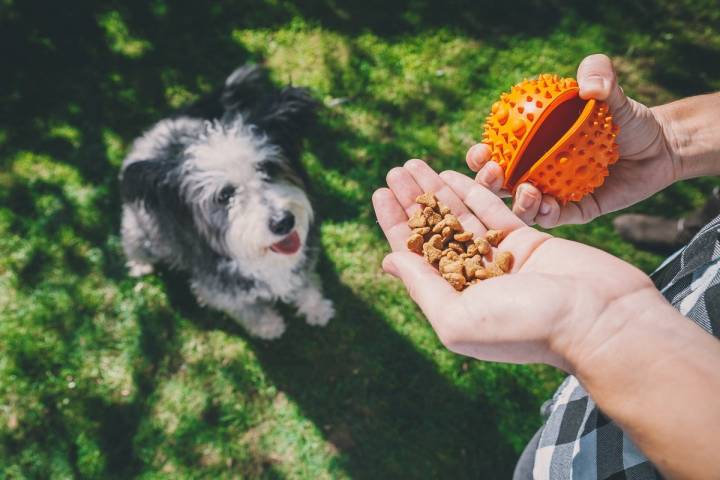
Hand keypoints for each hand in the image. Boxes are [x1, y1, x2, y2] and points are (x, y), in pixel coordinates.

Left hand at [372, 160, 664, 370]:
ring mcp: (503, 259)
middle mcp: (475, 280)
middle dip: (412, 201)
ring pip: (461, 217)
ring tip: (414, 164)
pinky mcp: (531, 242)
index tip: (379, 193)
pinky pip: (494, 212)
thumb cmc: (527, 326)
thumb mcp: (458, 317)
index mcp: (455, 301)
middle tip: (394, 171)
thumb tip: (390, 262)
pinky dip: (473, 192)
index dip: (395, 224)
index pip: (415, 256)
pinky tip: (452, 174)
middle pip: (434, 232)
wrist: (600, 319)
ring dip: (437, 191)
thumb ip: (423, 288)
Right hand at [466, 54, 679, 226]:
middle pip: (498, 185)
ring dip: (515, 203)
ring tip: (526, 190)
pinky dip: (546, 214)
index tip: (483, 149)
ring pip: (521, 207)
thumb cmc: (627, 117)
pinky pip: (554, 218)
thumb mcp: (612, 92)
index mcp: (529, 147)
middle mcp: (534, 173)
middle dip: (486, 184)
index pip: (494, 153)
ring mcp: (552, 195)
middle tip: (495, 172)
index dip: (479, 156)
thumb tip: (588, 87)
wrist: (659, 147)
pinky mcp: (573, 213)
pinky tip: (548, 205)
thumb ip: (599, 75)